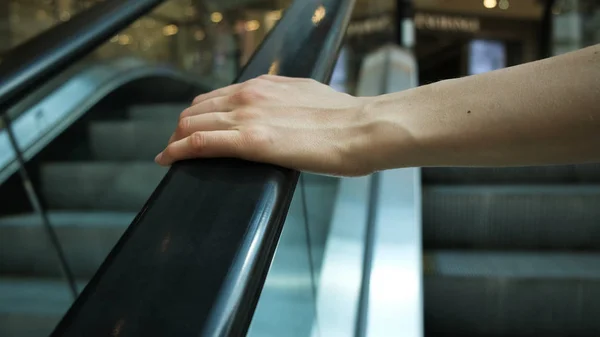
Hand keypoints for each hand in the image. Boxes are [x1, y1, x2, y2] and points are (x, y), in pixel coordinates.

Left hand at [154, 75, 375, 175]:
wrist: (361, 129)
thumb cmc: (344, 118)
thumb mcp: (307, 97)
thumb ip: (284, 102)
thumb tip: (279, 114)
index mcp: (263, 85)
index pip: (216, 97)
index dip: (198, 114)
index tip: (192, 128)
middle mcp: (249, 95)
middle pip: (197, 109)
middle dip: (182, 128)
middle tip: (177, 146)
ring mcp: (247, 117)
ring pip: (192, 123)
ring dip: (176, 139)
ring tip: (171, 154)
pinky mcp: (251, 142)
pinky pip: (201, 142)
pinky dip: (178, 150)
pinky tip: (168, 159)